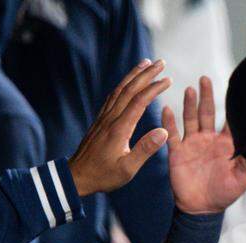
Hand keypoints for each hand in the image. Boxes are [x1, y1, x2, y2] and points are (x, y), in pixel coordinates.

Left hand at [69, 59, 171, 196]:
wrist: (76, 176)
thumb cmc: (103, 175)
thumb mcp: (127, 169)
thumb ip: (145, 150)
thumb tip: (163, 131)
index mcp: (120, 128)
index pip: (139, 101)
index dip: (154, 88)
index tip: (168, 80)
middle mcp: (111, 118)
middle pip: (130, 89)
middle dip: (146, 74)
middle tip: (161, 62)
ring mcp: (104, 118)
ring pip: (119, 90)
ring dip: (133, 75)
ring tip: (146, 63)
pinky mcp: (100, 121)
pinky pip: (112, 97)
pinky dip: (123, 85)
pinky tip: (128, 83)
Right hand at [163, 77, 245, 213]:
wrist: (202, 208)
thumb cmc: (224, 193)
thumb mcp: (242, 180)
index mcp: (225, 144)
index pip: (228, 120)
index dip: (230, 107)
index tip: (232, 89)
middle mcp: (208, 139)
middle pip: (207, 112)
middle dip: (206, 96)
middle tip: (205, 79)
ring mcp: (192, 144)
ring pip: (190, 119)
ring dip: (189, 104)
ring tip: (189, 90)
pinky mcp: (177, 152)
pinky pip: (172, 134)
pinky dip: (168, 122)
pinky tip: (166, 109)